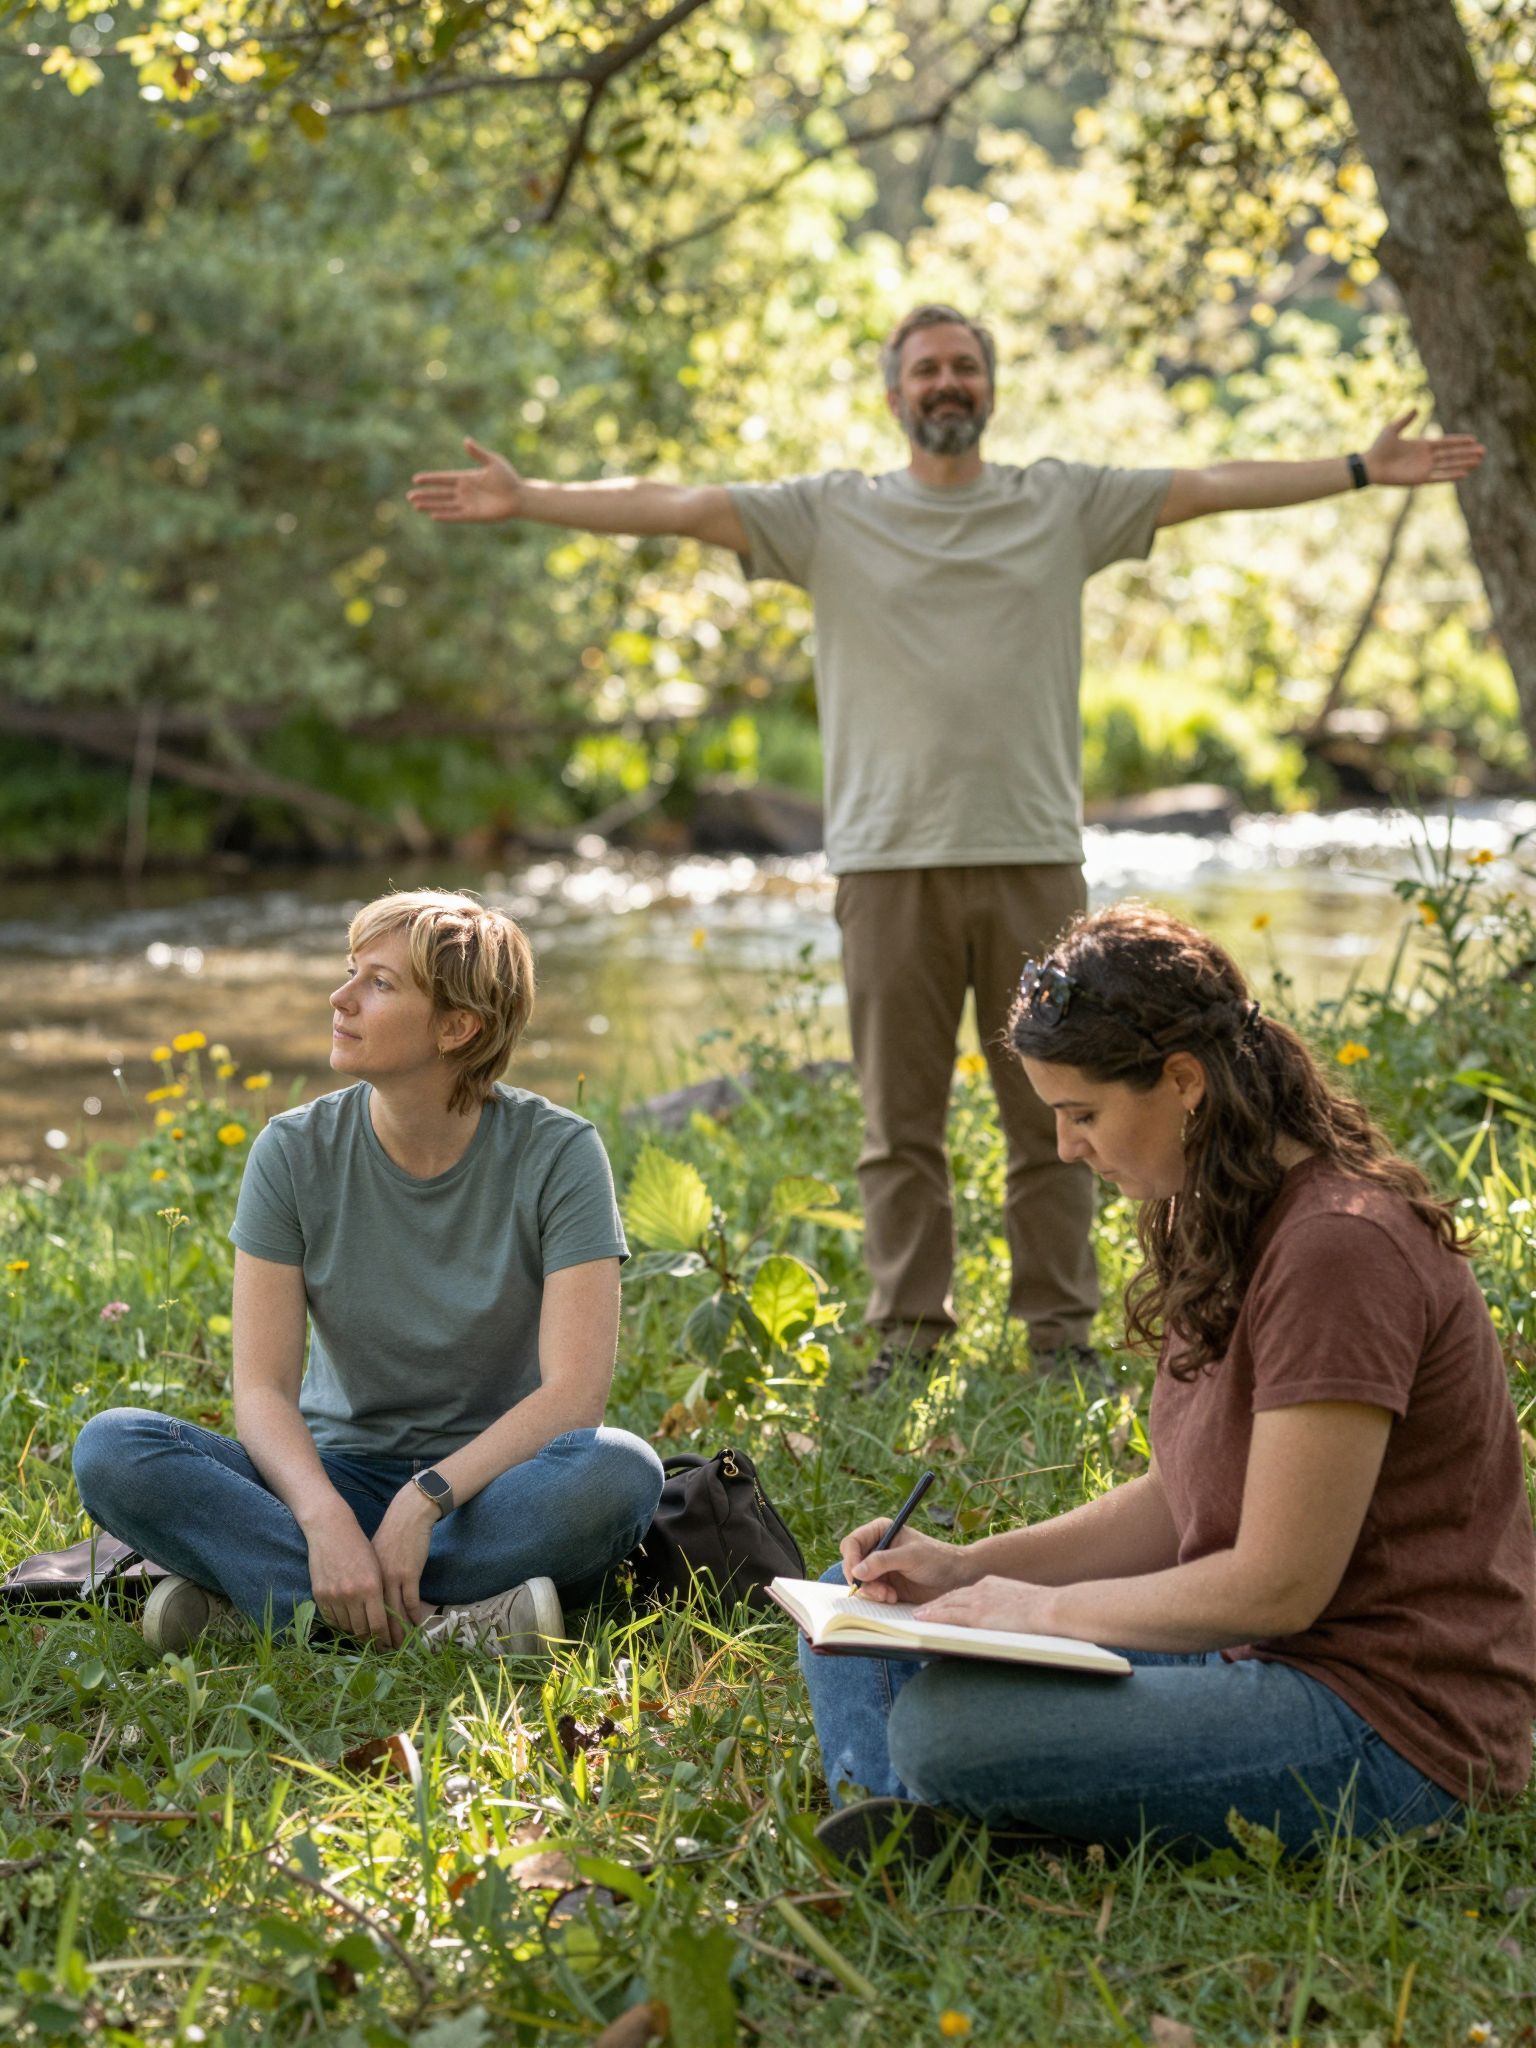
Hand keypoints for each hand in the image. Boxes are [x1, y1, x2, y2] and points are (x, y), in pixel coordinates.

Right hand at [304, 1505, 393, 1643]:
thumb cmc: (360, 1547)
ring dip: (355, 1633)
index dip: (384, 1639)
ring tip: (363, 1636)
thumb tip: (385, 1621)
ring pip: (346, 1627)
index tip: (389, 1645)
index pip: (378, 1625)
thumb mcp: (376, 1569)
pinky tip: (347, 1623)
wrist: (331, 1531)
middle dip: (371, 1641)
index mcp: (371, 1587)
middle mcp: (352, 1594)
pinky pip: (331, 1619)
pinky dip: (340, 1624)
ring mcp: (334, 1596)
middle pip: (362, 1630)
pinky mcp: (319, 1595)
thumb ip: (380, 1594)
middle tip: (378, 1646)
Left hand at [370, 1485, 437, 1646]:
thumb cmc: (390, 1534)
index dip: (363, 1629)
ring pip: (393, 1612)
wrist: (407, 1515)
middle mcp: (374, 1580)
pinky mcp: (409, 1573)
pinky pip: (410, 1601)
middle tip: (383, 1651)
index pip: (359, 1610)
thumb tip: (366, 1596)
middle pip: (375, 1615)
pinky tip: (415, 1625)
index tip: (367, 1643)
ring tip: (399, 1645)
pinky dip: (412, 1615)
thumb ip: (369, 1577)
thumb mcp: (372, 1557)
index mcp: (363, 1577)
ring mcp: (392, 1577)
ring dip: (397, 1631)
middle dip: (379, 1636)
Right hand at [408, 437, 523, 522]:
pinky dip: (445, 515)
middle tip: (410, 496)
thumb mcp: (493, 462)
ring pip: (444, 505)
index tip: (416, 479)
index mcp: (466, 478)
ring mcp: (468, 504)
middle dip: (425, 495)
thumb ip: (478, 453)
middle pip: (440, 493)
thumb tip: (466, 440)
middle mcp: (464, 492)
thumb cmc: (508, 478)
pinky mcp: (474, 515)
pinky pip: (456, 516)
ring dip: (430, 505)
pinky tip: (433, 515)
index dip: (430, 479)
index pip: (443, 479)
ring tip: (416, 505)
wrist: (519, 496)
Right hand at [839, 1518, 973, 1606]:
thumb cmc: (936, 1559)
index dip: (851, 1559)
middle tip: (878, 1591)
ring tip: (889, 1595)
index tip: (858, 1576)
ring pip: (859, 1581)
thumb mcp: (910, 1557)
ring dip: (871, 1591)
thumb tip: (857, 1570)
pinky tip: (893, 1597)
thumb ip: (882, 1561)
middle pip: (852, 1564)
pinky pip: (869, 1592)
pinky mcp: (885, 1584)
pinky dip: (877, 1597)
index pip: (852, 1543)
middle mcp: (876, 1548)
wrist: (956, 1577)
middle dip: (862, 1580)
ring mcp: (879, 1567)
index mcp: (880, 1531)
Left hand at [914, 1573, 1060, 1634]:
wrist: (1051, 1607)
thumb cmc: (1045, 1609)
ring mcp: (979, 1601)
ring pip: (947, 1604)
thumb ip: (1012, 1608)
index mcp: (994, 1585)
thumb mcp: (1024, 1603)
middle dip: (936, 1603)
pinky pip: (949, 1615)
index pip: (966, 1592)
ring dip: (931, 1610)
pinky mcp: (978, 1615)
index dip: (952, 1599)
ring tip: (918, 1616)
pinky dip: (934, 1617)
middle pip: (952, 1596)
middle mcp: (982, 1588)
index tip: (942, 1603)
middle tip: (922, 1610)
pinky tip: (922, 1620)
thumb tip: (1011, 1618)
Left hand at [1363, 410, 1483, 487]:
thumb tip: (1416, 407)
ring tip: (1479, 461)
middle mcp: (1426, 457)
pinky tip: (1464, 474)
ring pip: (1449, 465)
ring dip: (1464, 463)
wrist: (1370, 466)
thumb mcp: (1392, 429)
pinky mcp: (1419, 479)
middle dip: (1467, 452)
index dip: (1459, 441)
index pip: (1446, 443)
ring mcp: (1424, 468)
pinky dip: (1451, 475)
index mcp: (1422, 445)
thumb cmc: (1379, 448)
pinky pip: (1439, 477)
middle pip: (1452, 454)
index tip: (1473, 439)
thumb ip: (1406, 419)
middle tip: (1483, 451)